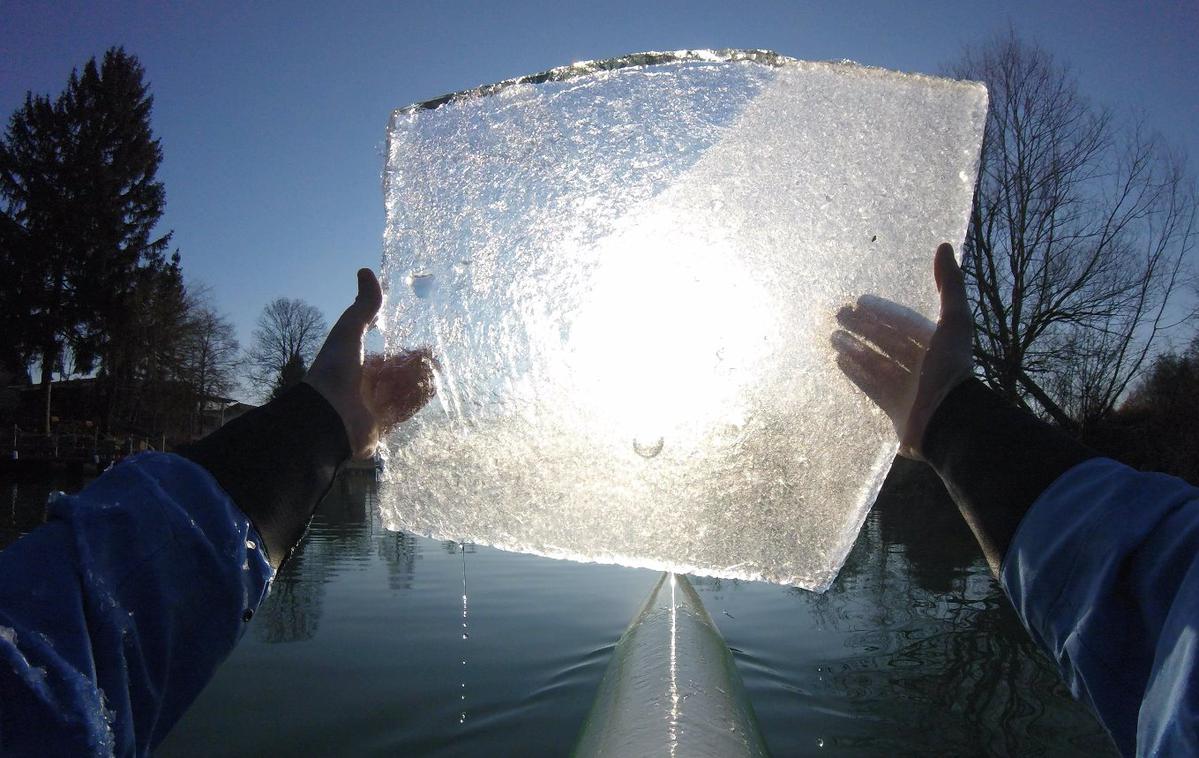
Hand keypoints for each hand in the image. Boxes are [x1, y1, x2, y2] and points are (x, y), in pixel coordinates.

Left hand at [304, 268, 435, 458]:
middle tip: (437, 359)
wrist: (326, 416)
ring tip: (439, 372)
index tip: (427, 345)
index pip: (388, 358)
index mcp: (358, 366)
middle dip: (418, 367)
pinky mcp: (384, 426)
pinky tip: (433, 389)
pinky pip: (406, 412)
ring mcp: (376, 407)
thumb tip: (366, 270)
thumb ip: (363, 307)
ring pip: (406, 392)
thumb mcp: (349, 332)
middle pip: (400, 375)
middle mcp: (368, 387)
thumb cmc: (335, 371)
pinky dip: (419, 400)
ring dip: (421, 382)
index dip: (407, 352)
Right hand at [831, 243, 972, 458]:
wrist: (947, 419)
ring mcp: (906, 387)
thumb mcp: (955, 321)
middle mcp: (920, 364)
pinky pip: (870, 386)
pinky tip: (838, 361)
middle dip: (863, 326)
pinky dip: (855, 372)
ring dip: (854, 347)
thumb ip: (950, 285)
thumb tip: (944, 246)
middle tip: (838, 314)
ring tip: (832, 336)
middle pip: (886, 340)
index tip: (860, 300)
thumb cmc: (950, 368)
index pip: (903, 322)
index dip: (883, 310)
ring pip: (875, 361)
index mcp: (935, 344)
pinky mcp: (893, 407)